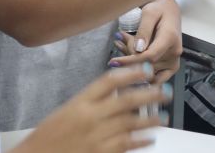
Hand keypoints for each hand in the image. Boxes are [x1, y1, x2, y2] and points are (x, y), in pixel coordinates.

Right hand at [14, 65, 171, 152]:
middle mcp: (90, 117)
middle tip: (164, 90)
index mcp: (80, 102)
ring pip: (130, 123)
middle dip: (149, 94)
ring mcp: (96, 137)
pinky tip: (150, 137)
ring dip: (150, 119)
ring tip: (164, 116)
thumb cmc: (50, 135)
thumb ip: (91, 102)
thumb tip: (117, 92)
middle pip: (126, 100)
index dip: (130, 73)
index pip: (109, 81)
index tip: (146, 69)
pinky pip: (126, 145)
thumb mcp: (68, 110)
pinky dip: (140, 140)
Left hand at [108, 0, 181, 83]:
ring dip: (132, 62)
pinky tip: (128, 57)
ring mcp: (173, 61)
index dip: (130, 61)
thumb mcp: (149, 13)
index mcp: (170, 38)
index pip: (149, 56)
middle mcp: (174, 52)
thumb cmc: (159, 9)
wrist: (168, 10)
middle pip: (147, 65)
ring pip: (148, 71)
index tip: (115, 61)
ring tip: (121, 45)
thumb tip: (138, 49)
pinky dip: (140, 69)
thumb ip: (144, 30)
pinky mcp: (170, 66)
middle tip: (118, 41)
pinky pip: (154, 76)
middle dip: (129, 56)